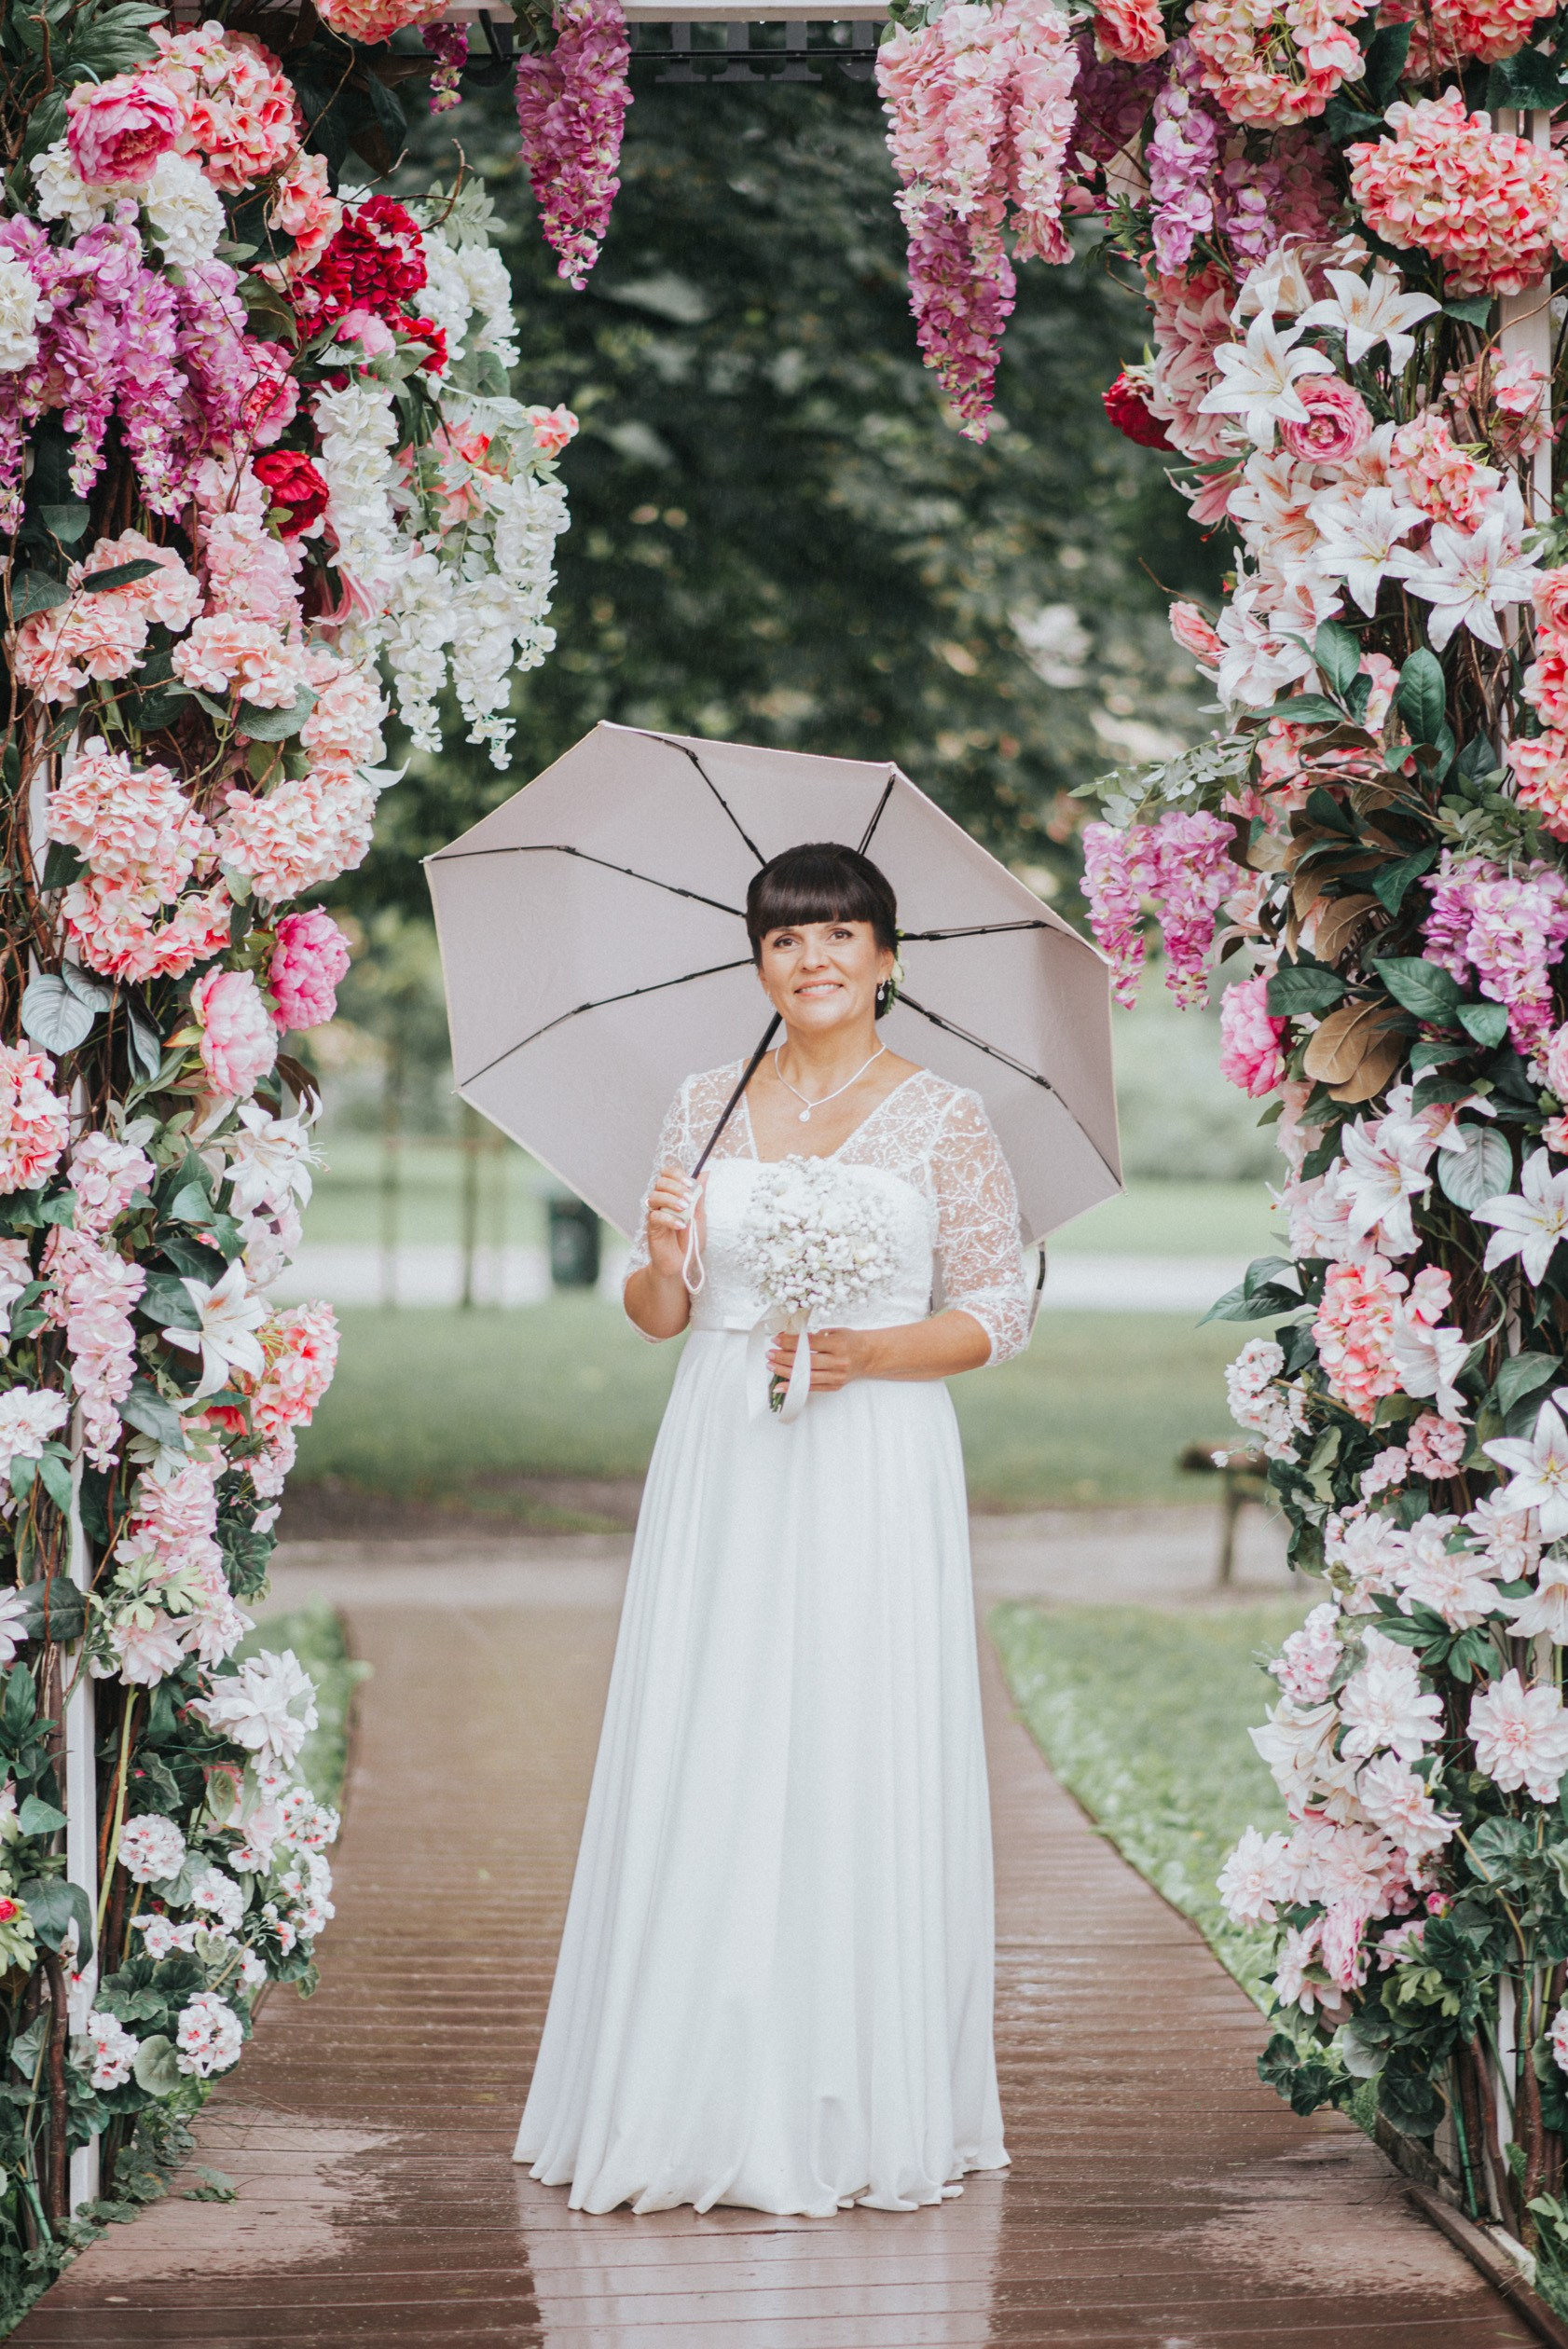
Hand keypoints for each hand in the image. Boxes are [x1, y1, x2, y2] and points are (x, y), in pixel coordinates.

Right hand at [645, 1162, 702, 1281]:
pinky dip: (669, 1219)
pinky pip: (655, 1216)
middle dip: (676, 1187)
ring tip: (685, 1210)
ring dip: (671, 1200)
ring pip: (654, 1196)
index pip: (668, 1174)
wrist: (683, 1262)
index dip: (677, 1175)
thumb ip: (699, 1195)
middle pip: (660, 1182)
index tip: (690, 1183)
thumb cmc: (690, 1238)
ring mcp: (655, 1213)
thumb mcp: (700, 1215)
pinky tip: (680, 1225)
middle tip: (689, 1199)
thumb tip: (705, 1173)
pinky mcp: (651, 1227)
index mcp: (673, 1195)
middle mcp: (662, 1202)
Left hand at [767, 1327, 868, 1392]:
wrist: (868, 1356)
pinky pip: (811, 1388)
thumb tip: (789, 1338)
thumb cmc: (850, 1341)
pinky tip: (780, 1385)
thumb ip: (815, 1336)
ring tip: (771, 1366)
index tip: (777, 1339)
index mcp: (839, 1345)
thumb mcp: (835, 1332)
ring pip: (806, 1377)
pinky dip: (794, 1387)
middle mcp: (838, 1362)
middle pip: (806, 1362)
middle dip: (784, 1357)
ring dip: (785, 1372)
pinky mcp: (834, 1386)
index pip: (809, 1343)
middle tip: (770, 1353)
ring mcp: (836, 1377)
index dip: (791, 1342)